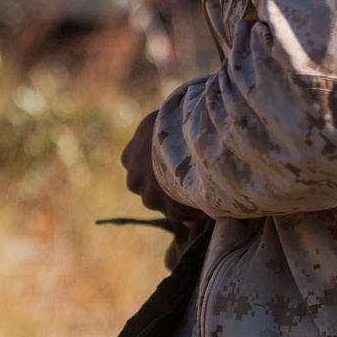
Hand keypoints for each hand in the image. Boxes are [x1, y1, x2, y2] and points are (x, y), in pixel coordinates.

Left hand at [121, 110, 207, 227]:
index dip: (153, 164)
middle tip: (184, 176)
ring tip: (199, 189)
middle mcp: (135, 179)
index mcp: (129, 156)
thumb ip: (157, 131)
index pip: (135, 164)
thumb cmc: (175, 122)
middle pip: (146, 186)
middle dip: (161, 184)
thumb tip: (166, 126)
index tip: (168, 161)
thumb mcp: (159, 120)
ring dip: (176, 198)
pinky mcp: (171, 212)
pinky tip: (206, 204)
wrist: (188, 143)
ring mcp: (151, 198)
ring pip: (162, 202)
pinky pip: (181, 215)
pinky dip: (192, 213)